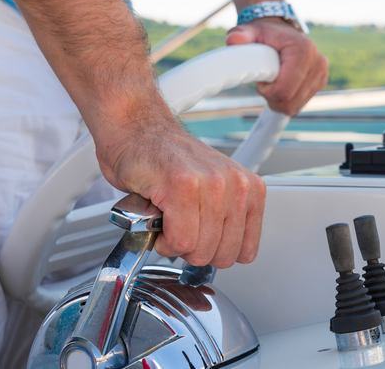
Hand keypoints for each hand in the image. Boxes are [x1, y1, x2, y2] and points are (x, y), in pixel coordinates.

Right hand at [97, 114, 265, 267]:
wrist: (136, 128)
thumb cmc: (166, 160)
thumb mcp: (213, 191)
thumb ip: (226, 220)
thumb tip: (223, 256)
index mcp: (249, 188)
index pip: (244, 252)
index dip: (214, 253)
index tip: (199, 239)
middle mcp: (235, 184)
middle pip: (221, 255)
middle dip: (194, 251)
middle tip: (178, 228)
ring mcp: (211, 184)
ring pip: (199, 250)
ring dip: (175, 245)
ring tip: (167, 220)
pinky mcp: (182, 186)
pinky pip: (179, 240)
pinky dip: (163, 241)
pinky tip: (157, 220)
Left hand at [226, 18, 327, 115]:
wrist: (281, 32)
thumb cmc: (265, 34)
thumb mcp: (251, 31)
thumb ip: (241, 35)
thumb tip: (233, 40)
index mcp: (303, 50)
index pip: (284, 90)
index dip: (267, 91)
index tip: (261, 80)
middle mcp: (318, 63)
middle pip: (290, 102)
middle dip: (272, 98)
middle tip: (264, 83)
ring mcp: (321, 74)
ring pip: (295, 107)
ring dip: (279, 100)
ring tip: (272, 83)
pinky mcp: (320, 82)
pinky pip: (299, 104)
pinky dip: (287, 101)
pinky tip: (281, 85)